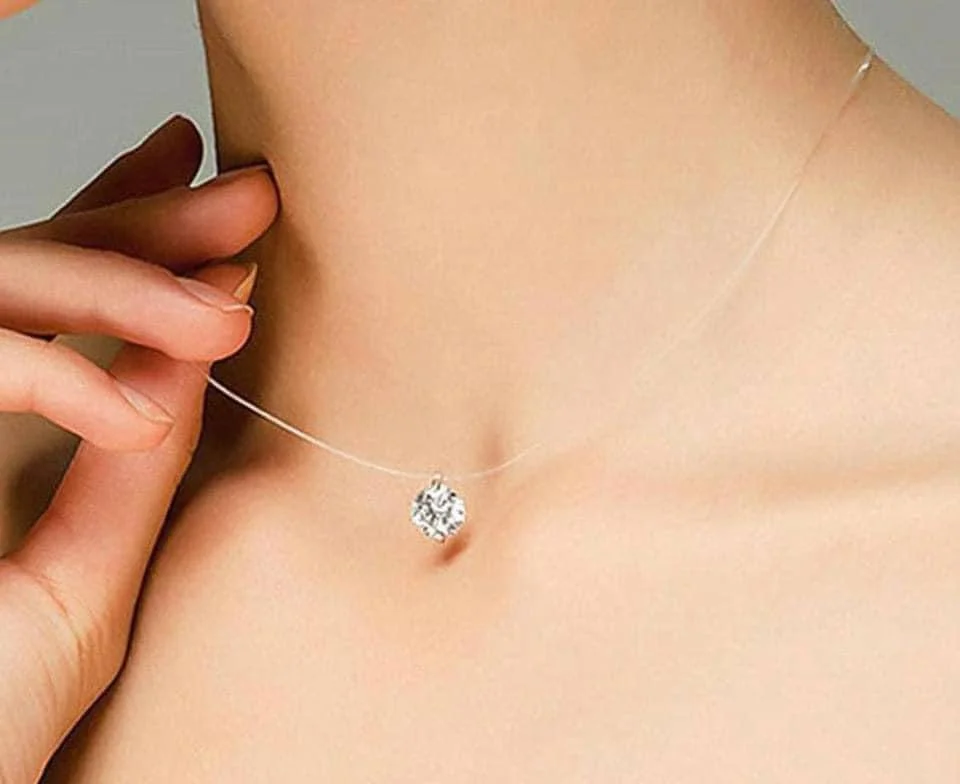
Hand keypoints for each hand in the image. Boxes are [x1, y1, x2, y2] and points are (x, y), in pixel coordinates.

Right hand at [0, 115, 278, 781]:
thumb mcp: (85, 579)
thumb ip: (131, 472)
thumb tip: (192, 364)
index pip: (62, 291)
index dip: (132, 224)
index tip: (214, 188)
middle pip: (40, 263)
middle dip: (150, 223)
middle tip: (251, 198)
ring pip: (0, 283)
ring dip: (119, 285)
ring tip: (225, 314)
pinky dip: (44, 371)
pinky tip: (132, 405)